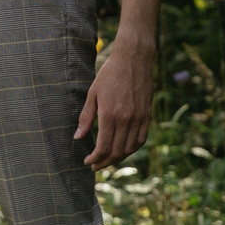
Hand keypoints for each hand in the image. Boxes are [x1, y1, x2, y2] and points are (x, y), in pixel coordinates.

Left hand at [75, 38, 155, 169]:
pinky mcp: (147, 115)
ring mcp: (139, 118)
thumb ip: (86, 117)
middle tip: (95, 165)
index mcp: (110, 114)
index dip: (95, 158)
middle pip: (117, 152)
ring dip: (118, 158)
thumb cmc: (109, 74)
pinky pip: (141, 139)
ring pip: (130, 149)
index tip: (87, 161)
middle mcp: (126, 119)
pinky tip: (123, 149)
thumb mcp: (92, 93)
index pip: (103, 147)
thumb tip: (77, 137)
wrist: (133, 59)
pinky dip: (132, 148)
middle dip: (105, 162)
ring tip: (108, 159)